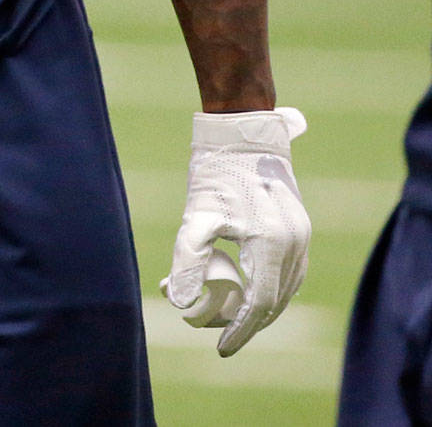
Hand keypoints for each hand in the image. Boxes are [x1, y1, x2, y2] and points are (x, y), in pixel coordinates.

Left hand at [163, 107, 310, 355]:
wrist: (243, 132)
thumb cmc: (216, 171)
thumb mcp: (196, 215)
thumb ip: (186, 258)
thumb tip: (178, 300)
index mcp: (272, 243)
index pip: (260, 303)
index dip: (241, 330)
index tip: (221, 349)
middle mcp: (295, 243)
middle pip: (276, 301)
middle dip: (247, 322)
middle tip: (217, 332)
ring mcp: (302, 235)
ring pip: (286, 288)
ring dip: (260, 306)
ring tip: (229, 316)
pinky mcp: (301, 227)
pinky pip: (291, 272)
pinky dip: (272, 287)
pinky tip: (250, 290)